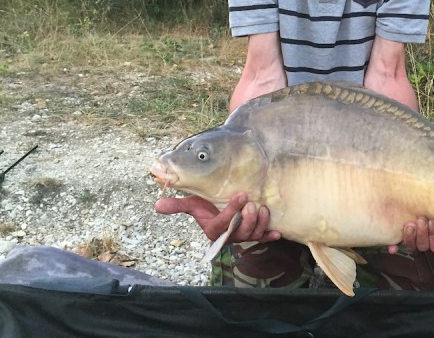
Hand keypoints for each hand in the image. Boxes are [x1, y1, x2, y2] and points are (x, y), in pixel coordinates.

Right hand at [155, 191, 280, 243]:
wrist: (218, 210)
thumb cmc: (207, 206)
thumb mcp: (193, 204)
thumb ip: (177, 205)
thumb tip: (156, 206)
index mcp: (214, 229)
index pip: (223, 224)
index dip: (232, 211)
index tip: (241, 195)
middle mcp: (229, 235)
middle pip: (241, 233)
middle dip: (248, 219)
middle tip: (252, 204)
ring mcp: (243, 235)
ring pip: (253, 234)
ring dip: (260, 223)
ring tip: (263, 209)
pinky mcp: (255, 234)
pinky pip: (264, 238)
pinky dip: (271, 236)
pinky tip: (278, 232)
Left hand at [387, 218, 433, 253]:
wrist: (427, 192)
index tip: (433, 222)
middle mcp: (427, 239)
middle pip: (424, 246)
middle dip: (423, 234)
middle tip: (421, 219)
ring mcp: (415, 237)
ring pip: (412, 246)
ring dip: (411, 237)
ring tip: (410, 224)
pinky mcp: (403, 232)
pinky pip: (397, 243)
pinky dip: (394, 245)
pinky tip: (392, 247)